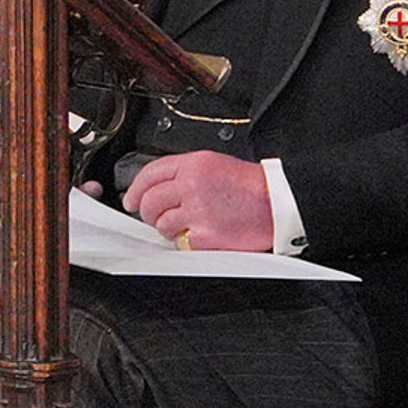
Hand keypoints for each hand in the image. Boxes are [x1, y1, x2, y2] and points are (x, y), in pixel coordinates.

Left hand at [120, 150, 272, 251]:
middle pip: (149, 201)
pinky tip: (200, 235)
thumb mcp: (214, 164)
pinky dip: (187, 242)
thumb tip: (158, 186)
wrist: (276, 202)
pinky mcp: (205, 235)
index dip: (135, 188)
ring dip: (168, 228)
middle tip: (156, 217)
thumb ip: (185, 172)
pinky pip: (181, 243)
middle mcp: (192, 185)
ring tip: (185, 225)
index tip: (130, 199)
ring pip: (162, 223)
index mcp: (193, 164)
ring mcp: (197, 211)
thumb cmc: (250, 185)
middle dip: (148, 212)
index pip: (150, 173)